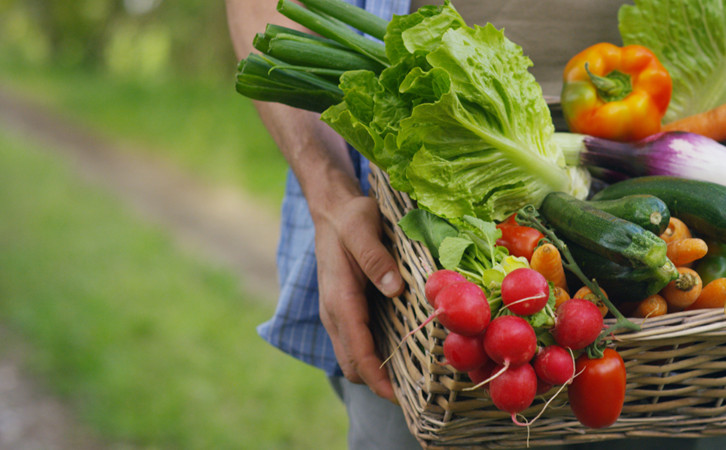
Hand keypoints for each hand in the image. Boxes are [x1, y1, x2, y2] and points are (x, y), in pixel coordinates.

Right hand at [315, 195, 403, 399]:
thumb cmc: (350, 217)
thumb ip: (375, 257)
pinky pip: (356, 343)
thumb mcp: (362, 228)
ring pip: (352, 357)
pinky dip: (373, 356)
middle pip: (352, 364)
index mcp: (339, 299)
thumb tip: (393, 289)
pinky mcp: (344, 310)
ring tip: (412, 379)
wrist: (332, 209)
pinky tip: (400, 352)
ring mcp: (337, 313)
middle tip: (416, 393)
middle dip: (378, 384)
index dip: (377, 379)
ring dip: (376, 372)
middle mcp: (334, 313)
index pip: (356, 351)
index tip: (400, 398)